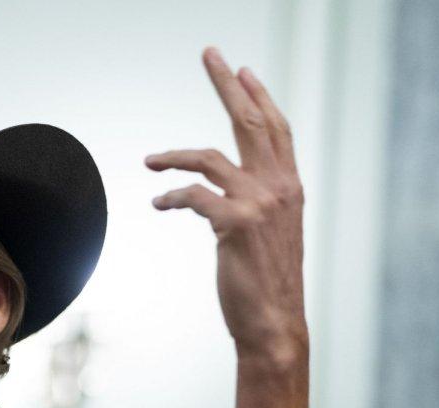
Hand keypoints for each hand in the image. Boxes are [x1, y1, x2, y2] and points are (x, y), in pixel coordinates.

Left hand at [145, 47, 307, 370]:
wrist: (273, 324)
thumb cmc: (266, 282)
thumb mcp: (270, 232)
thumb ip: (257, 201)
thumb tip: (229, 186)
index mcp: (289, 187)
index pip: (276, 129)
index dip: (258, 96)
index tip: (241, 70)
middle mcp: (279, 188)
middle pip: (250, 121)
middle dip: (227, 84)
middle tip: (210, 53)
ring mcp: (259, 204)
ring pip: (209, 157)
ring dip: (172, 155)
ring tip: (149, 160)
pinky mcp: (234, 224)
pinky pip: (193, 196)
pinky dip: (170, 197)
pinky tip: (158, 205)